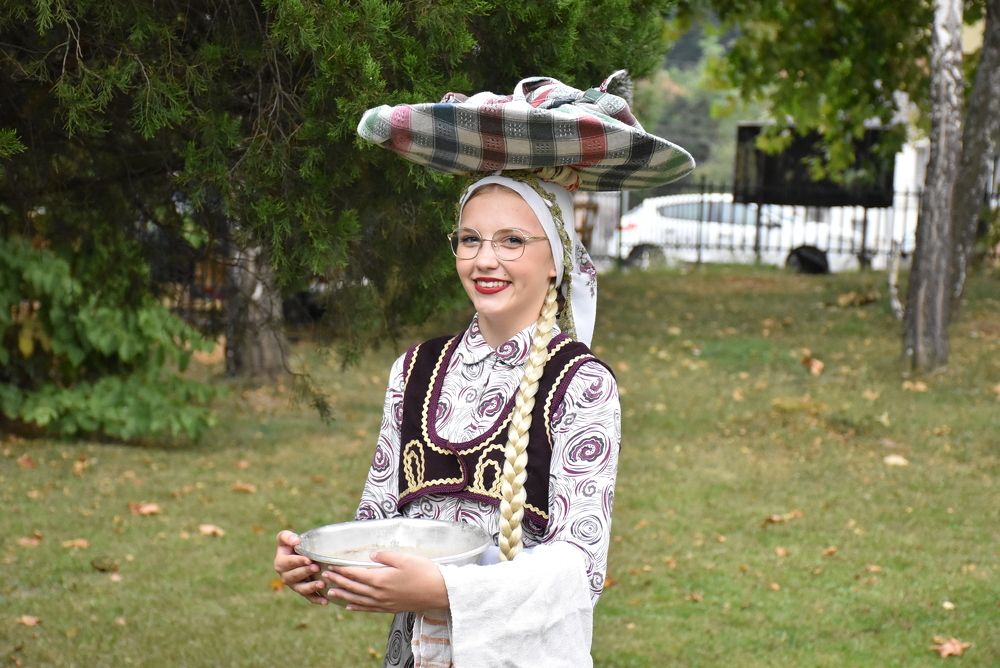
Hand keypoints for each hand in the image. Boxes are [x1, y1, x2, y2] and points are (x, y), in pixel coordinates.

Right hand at [273, 530, 327, 604]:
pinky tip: (325, 602)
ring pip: (301, 589)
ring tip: (321, 584)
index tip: (308, 559)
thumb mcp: (286, 537)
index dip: (297, 562)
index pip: (288, 563)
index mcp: (280, 563)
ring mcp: (295, 585)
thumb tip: (295, 541)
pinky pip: (309, 598)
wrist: (301, 553)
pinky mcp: (304, 591)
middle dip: (305, 572)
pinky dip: (317, 600)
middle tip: (316, 568)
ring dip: (311, 588)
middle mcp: (285, 576)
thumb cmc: (294, 544)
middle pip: (293, 577)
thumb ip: (287, 537)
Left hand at [323, 551, 448, 612]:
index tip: (330, 566)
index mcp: (380, 579)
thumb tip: (370, 555)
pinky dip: (357, 607)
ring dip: (343, 595)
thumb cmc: (424, 572)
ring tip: (331, 592)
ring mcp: (384, 603)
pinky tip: (350, 607)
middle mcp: (379, 593)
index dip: (341, 570)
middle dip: (338, 581)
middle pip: (353, 587)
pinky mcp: (390, 608)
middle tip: (324, 576)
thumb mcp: (405, 558)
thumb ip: (386, 556)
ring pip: (358, 600)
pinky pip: (369, 609)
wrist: (439, 592)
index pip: (355, 574)